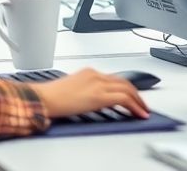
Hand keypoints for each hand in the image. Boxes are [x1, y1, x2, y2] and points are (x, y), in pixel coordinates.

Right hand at [29, 69, 149, 119]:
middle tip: (142, 104)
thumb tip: (93, 100)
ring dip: (138, 100)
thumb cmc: (50, 97)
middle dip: (137, 94)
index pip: (114, 79)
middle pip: (124, 81)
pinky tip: (138, 113)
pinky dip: (134, 106)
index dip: (127, 88)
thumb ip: (85, 90)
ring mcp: (98, 83)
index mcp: (89, 72)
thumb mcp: (72, 89)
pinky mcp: (99, 96)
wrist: (42, 98)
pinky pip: (124, 99)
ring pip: (127, 89)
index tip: (132, 97)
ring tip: (143, 110)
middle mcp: (96, 75)